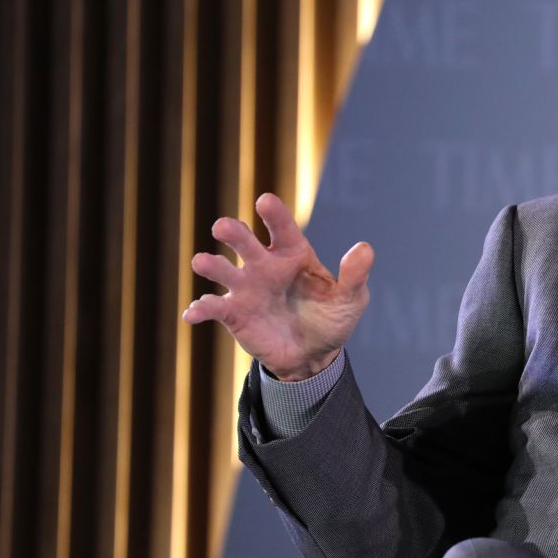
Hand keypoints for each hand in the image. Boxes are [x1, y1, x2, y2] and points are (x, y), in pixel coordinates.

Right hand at [182, 192, 373, 381]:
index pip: (282, 228)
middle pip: (245, 242)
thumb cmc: (331, 318)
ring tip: (202, 262)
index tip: (265, 201)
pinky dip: (200, 308)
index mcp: (293, 253)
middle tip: (223, 227)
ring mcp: (246, 288)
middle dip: (233, 232)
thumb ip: (355, 275)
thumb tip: (364, 248)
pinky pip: (213, 307)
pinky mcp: (233, 313)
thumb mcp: (350, 299)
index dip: (274, 214)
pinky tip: (193, 313)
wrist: (314, 355)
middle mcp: (265, 265)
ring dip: (211, 265)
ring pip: (222, 270)